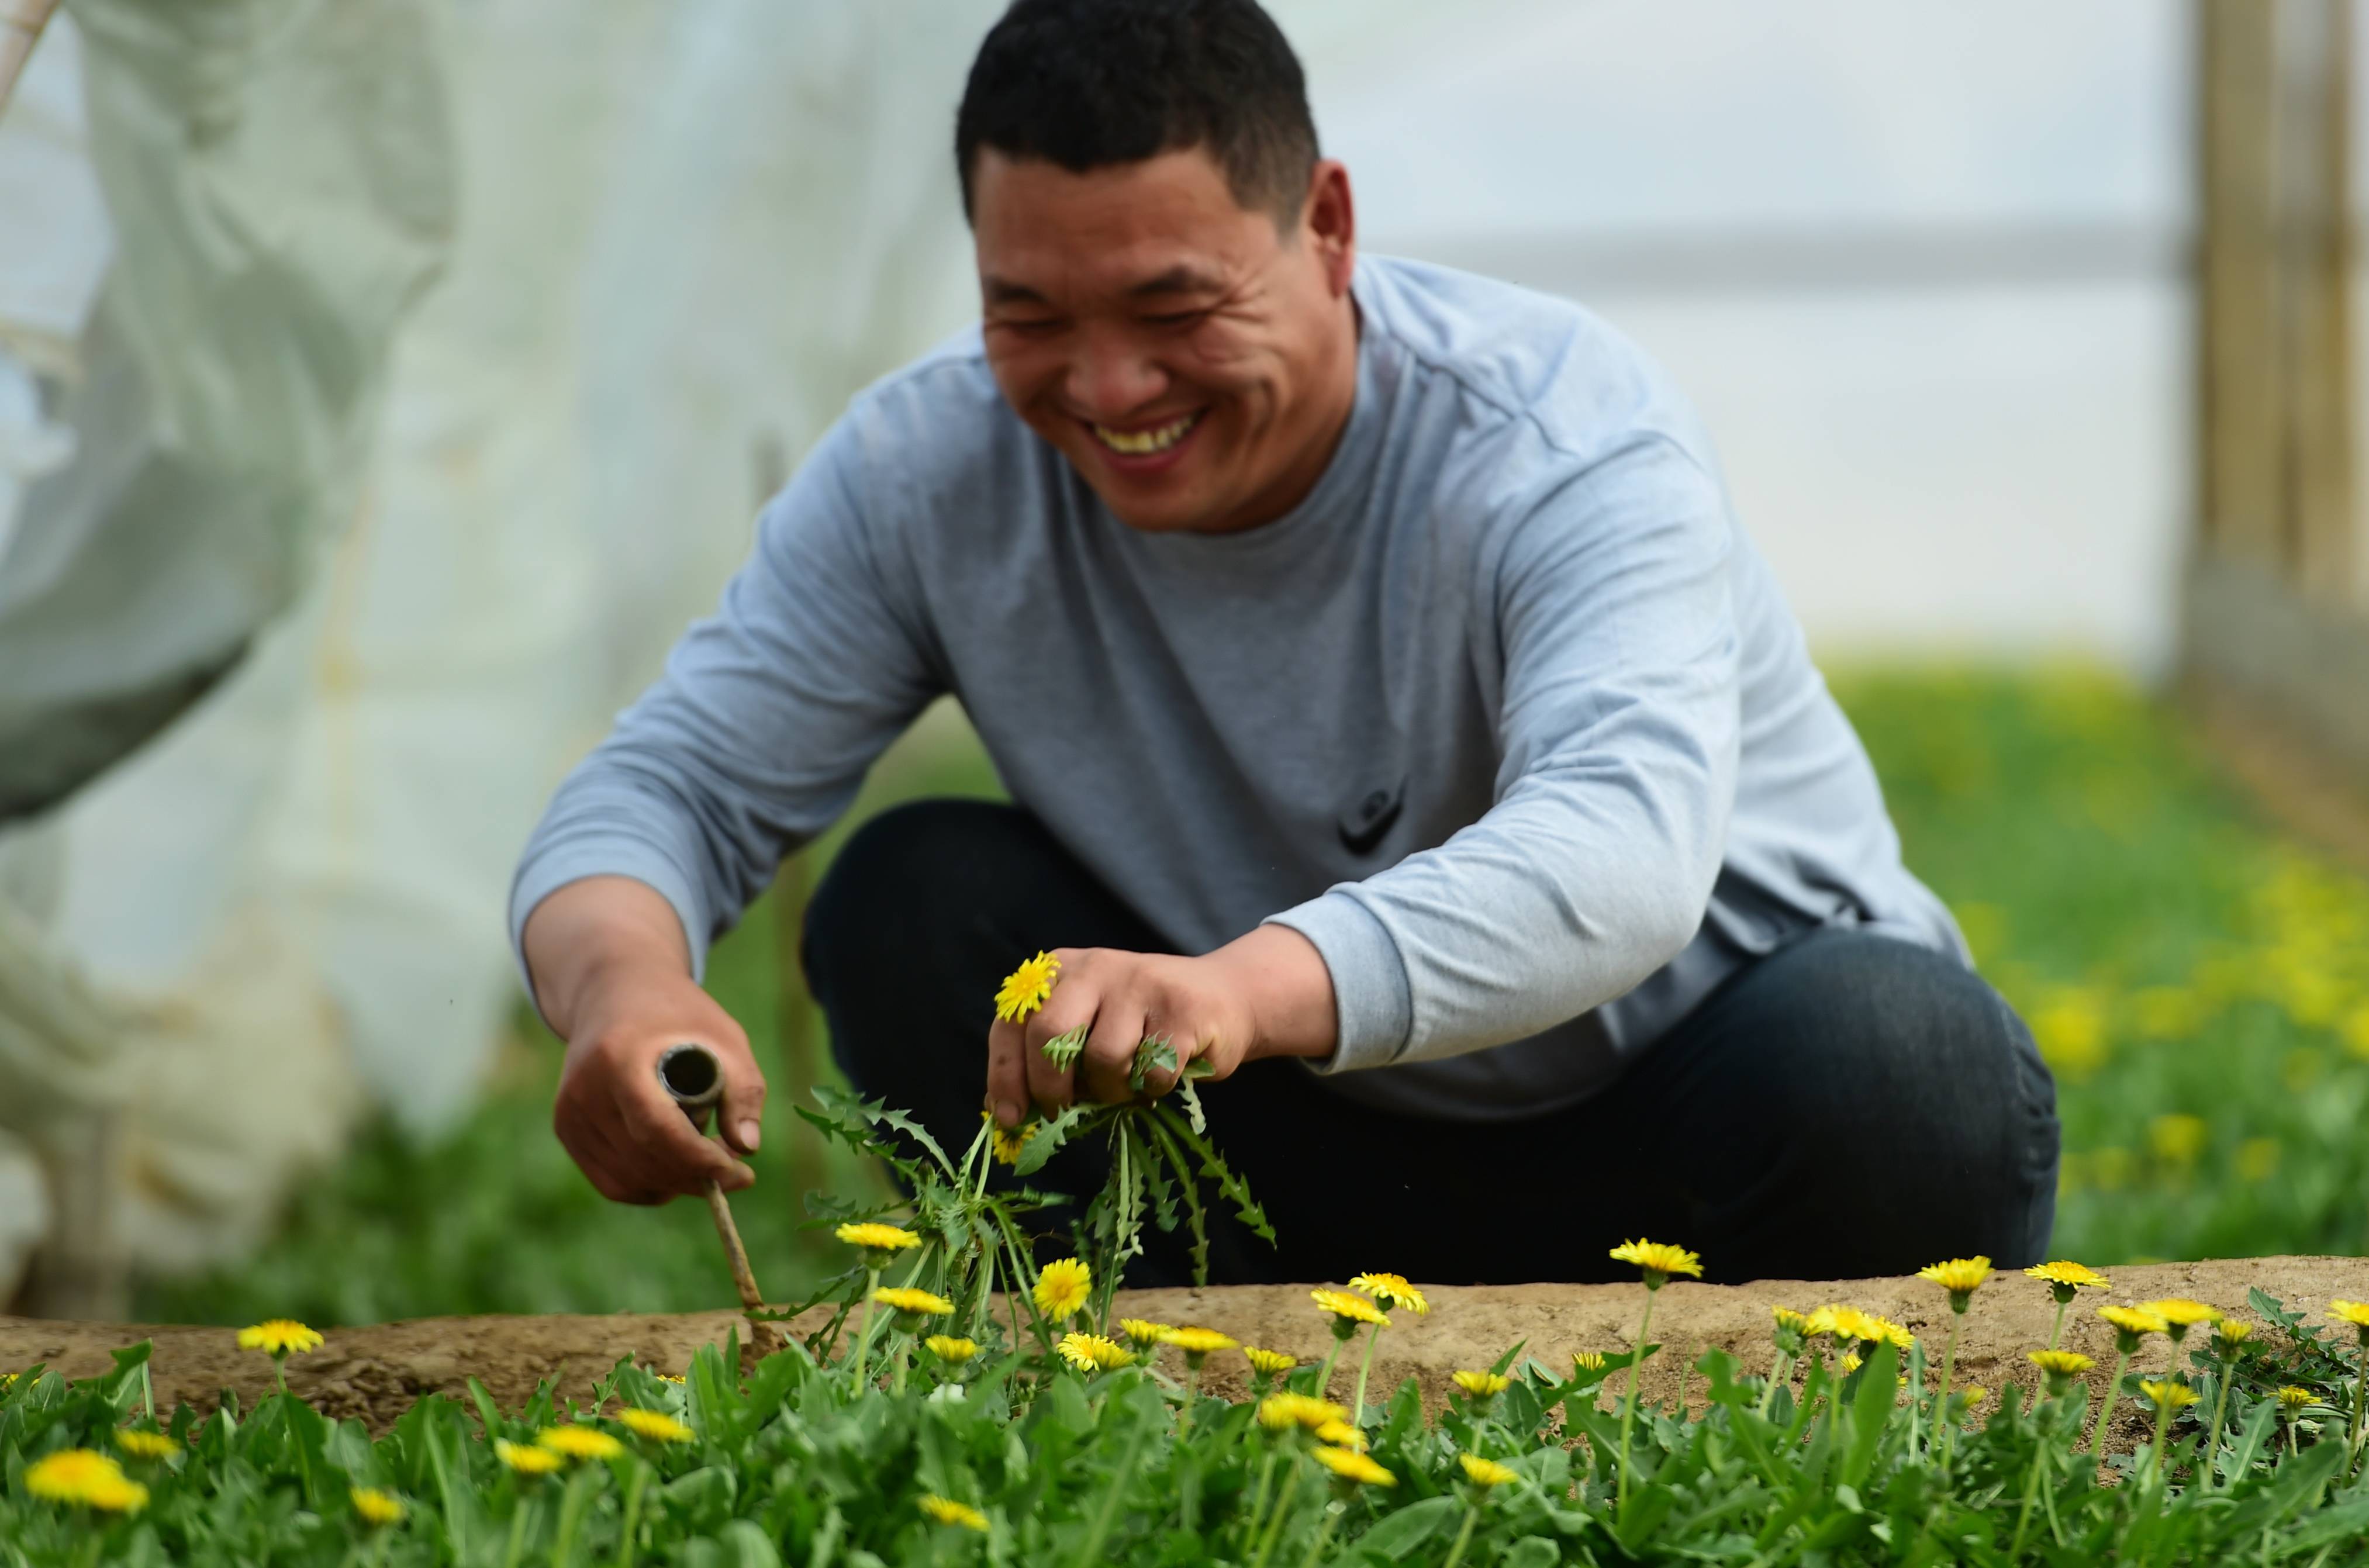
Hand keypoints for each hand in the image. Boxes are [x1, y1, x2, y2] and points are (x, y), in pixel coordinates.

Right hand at [523, 876, 766, 1205]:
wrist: (616, 992)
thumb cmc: (678, 1015)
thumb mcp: (724, 1038)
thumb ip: (743, 1090)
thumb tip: (748, 1148)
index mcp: (619, 1058)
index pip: (655, 1128)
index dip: (699, 1159)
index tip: (742, 1172)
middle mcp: (583, 1089)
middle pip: (643, 1158)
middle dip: (696, 1176)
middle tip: (738, 1173)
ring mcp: (568, 1112)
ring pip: (627, 1179)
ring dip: (677, 1184)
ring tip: (712, 1165)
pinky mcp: (566, 1128)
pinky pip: (611, 1181)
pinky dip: (650, 1187)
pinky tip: (680, 1171)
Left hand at [984, 925, 1337, 1122]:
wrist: (1225, 998)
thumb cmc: (1142, 1025)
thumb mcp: (1088, 1028)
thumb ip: (1047, 1059)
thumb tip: (1006, 1114)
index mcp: (1060, 970)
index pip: (1013, 1023)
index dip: (1006, 1076)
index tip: (1011, 1119)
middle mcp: (1095, 967)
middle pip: (1049, 1034)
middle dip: (1050, 1087)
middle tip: (1063, 1111)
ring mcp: (1140, 983)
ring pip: (1102, 1058)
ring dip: (1111, 1090)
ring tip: (1126, 1085)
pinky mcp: (1181, 1008)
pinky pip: (1150, 1072)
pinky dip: (1152, 1090)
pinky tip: (1161, 1076)